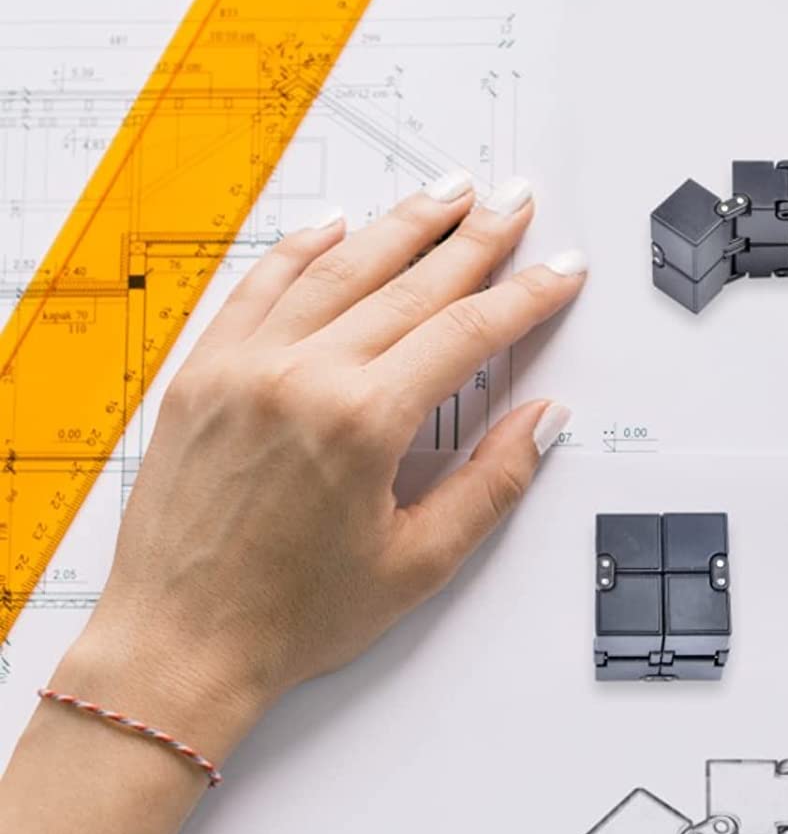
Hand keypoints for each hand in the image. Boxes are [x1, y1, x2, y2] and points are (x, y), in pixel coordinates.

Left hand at [57, 171, 582, 755]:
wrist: (183, 641)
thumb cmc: (293, 616)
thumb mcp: (418, 563)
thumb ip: (491, 483)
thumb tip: (543, 421)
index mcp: (361, 423)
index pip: (465, 334)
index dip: (524, 297)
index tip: (559, 270)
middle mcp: (299, 375)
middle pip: (408, 284)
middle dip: (473, 239)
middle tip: (514, 202)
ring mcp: (243, 365)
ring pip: (337, 268)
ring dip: (400, 225)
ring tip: (448, 193)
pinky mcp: (203, 372)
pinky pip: (260, 285)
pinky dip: (303, 248)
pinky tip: (339, 226)